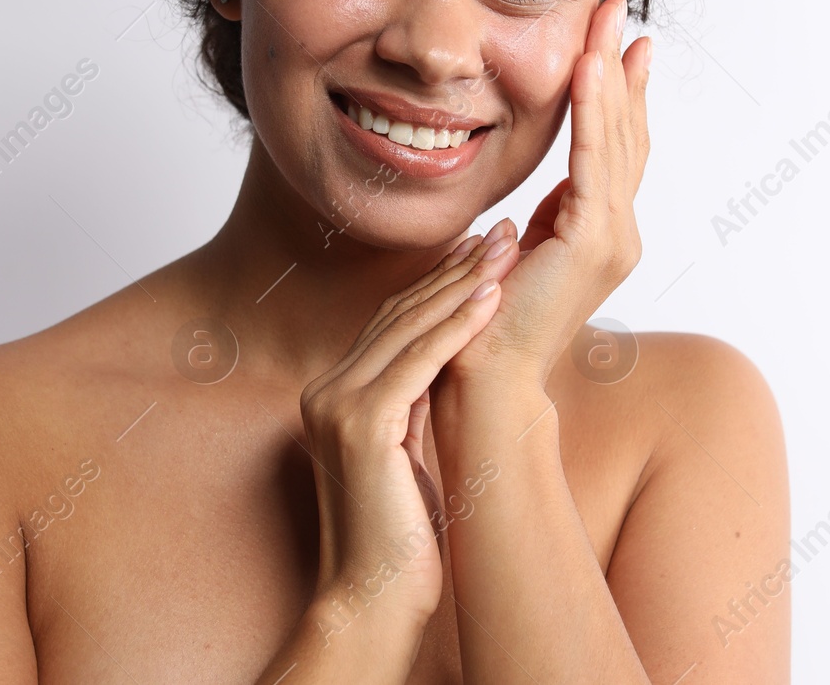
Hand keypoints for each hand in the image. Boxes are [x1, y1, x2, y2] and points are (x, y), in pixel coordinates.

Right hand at [296, 224, 521, 642]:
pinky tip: (489, 300)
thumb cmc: (396, 538)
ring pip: (408, 329)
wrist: (372, 599)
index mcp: (332, 395)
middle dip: (452, 270)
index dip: (437, 282)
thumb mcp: (402, 452)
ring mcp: (337, 407)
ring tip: (503, 250)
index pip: (390, 322)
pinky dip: (456, 329)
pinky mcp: (362, 427)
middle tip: (497, 231)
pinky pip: (418, 363)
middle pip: (397, 314)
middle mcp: (325, 391)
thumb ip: (407, 405)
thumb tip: (440, 363)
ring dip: (461, 286)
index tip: (478, 251)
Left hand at [446, 0, 650, 388]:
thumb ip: (540, 222)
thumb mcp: (519, 254)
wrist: (483, 379)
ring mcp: (611, 239)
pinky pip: (595, 163)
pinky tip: (588, 68)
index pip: (615, 148)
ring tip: (605, 22)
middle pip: (626, 133)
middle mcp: (618, 234)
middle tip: (617, 9)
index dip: (617, 93)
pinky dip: (593, 112)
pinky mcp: (592, 243)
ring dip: (609, 74)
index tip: (615, 42)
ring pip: (615, 140)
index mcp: (600, 234)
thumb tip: (539, 198)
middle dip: (620, 66)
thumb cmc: (487, 322)